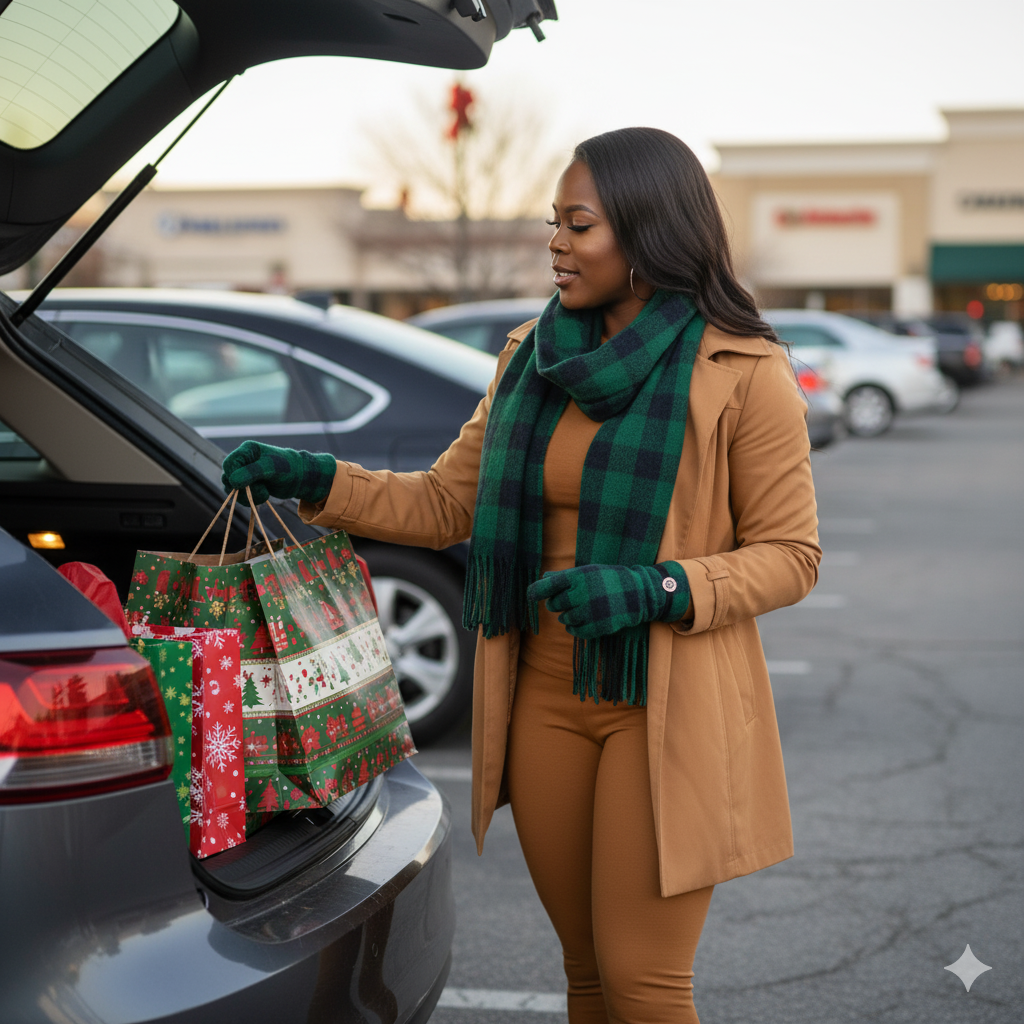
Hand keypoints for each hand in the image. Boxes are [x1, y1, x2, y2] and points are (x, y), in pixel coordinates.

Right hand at [221, 441, 336, 506]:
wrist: (299, 478)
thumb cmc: (288, 468)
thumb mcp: (271, 468)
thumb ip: (252, 472)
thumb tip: (232, 481)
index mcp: (247, 450)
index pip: (229, 464)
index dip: (234, 477)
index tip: (247, 485)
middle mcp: (243, 460)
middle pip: (228, 478)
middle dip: (243, 488)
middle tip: (262, 490)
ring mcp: (244, 473)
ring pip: (232, 489)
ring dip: (247, 496)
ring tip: (265, 494)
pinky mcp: (247, 484)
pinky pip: (239, 495)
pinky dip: (249, 499)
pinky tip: (264, 496)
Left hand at [526, 562, 689, 639]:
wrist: (638, 595)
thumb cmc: (609, 580)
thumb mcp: (588, 571)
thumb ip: (565, 577)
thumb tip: (543, 578)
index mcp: (577, 577)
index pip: (547, 586)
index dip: (535, 592)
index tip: (531, 596)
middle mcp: (581, 594)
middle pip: (554, 605)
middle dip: (558, 603)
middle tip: (571, 599)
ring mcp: (588, 612)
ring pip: (564, 619)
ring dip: (569, 615)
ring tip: (584, 607)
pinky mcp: (595, 628)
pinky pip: (574, 631)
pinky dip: (575, 627)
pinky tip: (586, 619)